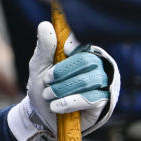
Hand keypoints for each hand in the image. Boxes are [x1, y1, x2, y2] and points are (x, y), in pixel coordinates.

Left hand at [7, 22, 119, 140]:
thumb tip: (45, 25)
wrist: (43, 115)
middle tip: (47, 80)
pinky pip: (90, 99)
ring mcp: (100, 84)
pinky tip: (56, 106)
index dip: (74, 45)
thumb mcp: (38, 66)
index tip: (63, 50)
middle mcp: (94, 65)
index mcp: (80, 52)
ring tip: (48, 95)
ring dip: (63, 89)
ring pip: (87, 80)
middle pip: (85, 61)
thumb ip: (44, 47)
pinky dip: (69, 102)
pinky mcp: (101, 103)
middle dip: (62, 72)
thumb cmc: (43, 86)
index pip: (83, 42)